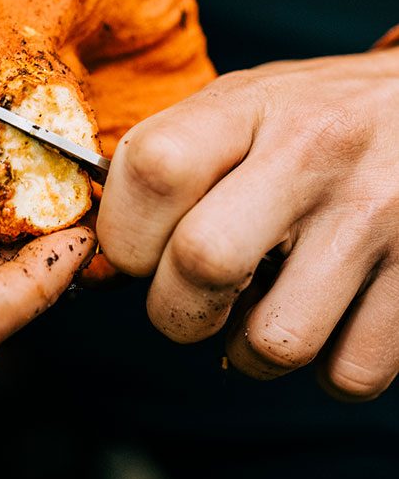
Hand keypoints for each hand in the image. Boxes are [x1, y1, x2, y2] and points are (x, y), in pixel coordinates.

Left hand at [97, 46, 398, 399]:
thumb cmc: (313, 117)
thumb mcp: (240, 105)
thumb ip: (170, 164)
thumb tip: (106, 265)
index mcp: (248, 105)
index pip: (152, 170)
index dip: (124, 234)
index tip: (137, 254)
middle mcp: (314, 151)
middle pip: (201, 262)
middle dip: (175, 312)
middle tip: (192, 301)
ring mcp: (376, 213)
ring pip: (275, 342)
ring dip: (249, 351)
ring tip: (264, 311)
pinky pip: (348, 373)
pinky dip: (324, 366)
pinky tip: (326, 319)